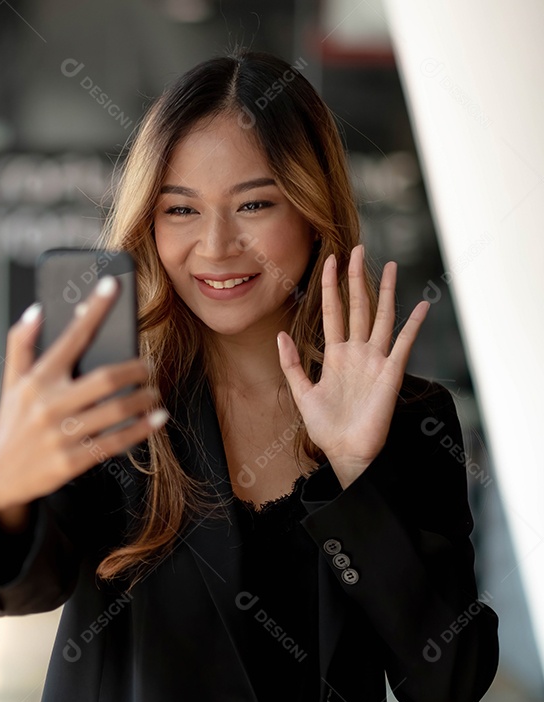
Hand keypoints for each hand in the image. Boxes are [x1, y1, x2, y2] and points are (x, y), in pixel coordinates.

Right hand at [0, 276, 168, 530]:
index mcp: (37, 379)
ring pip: (116, 410)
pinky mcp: (72, 461)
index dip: (94, 308)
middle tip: (149, 367)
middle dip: (136, 369)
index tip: (112, 286)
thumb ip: (21, 344)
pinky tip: (156, 419)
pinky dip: (141, 429)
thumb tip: (37, 310)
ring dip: (144, 399)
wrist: (0, 477)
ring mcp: (62, 434)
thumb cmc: (12, 423)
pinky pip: (115, 441)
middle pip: (106, 377)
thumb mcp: (11, 382)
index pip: (71, 336)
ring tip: (153, 393)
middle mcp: (49, 404)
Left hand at [276, 244, 429, 487]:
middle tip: (357, 249)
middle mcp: (357, 352)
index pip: (333, 311)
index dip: (331, 286)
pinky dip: (413, 326)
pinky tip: (421, 306)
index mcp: (335, 354)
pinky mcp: (390, 374)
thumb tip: (281, 334)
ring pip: (381, 318)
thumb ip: (291, 363)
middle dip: (357, 278)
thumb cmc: (325, 426)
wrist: (345, 452)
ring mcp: (375, 360)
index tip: (330, 260)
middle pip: (358, 306)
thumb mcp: (301, 392)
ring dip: (386, 292)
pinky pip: (403, 345)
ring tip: (391, 266)